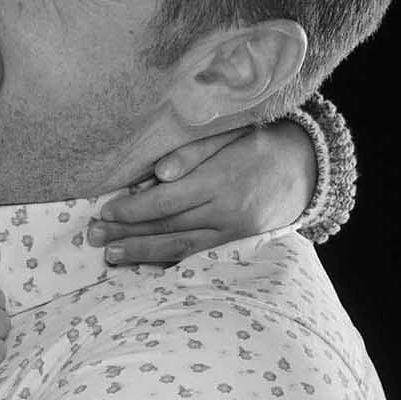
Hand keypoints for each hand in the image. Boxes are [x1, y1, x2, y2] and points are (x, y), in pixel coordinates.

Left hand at [90, 121, 317, 263]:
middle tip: (94, 238)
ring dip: (142, 254)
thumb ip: (193, 152)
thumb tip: (158, 174)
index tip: (105, 211)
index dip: (133, 209)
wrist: (307, 168)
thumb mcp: (230, 134)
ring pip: (180, 248)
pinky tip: (145, 265)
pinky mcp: (239, 246)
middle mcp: (226, 212)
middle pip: (167, 227)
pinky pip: (199, 257)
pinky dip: (169, 263)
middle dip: (127, 234)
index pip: (166, 200)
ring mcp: (233, 233)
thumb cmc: (259, 144)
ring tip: (111, 257)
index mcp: (220, 180)